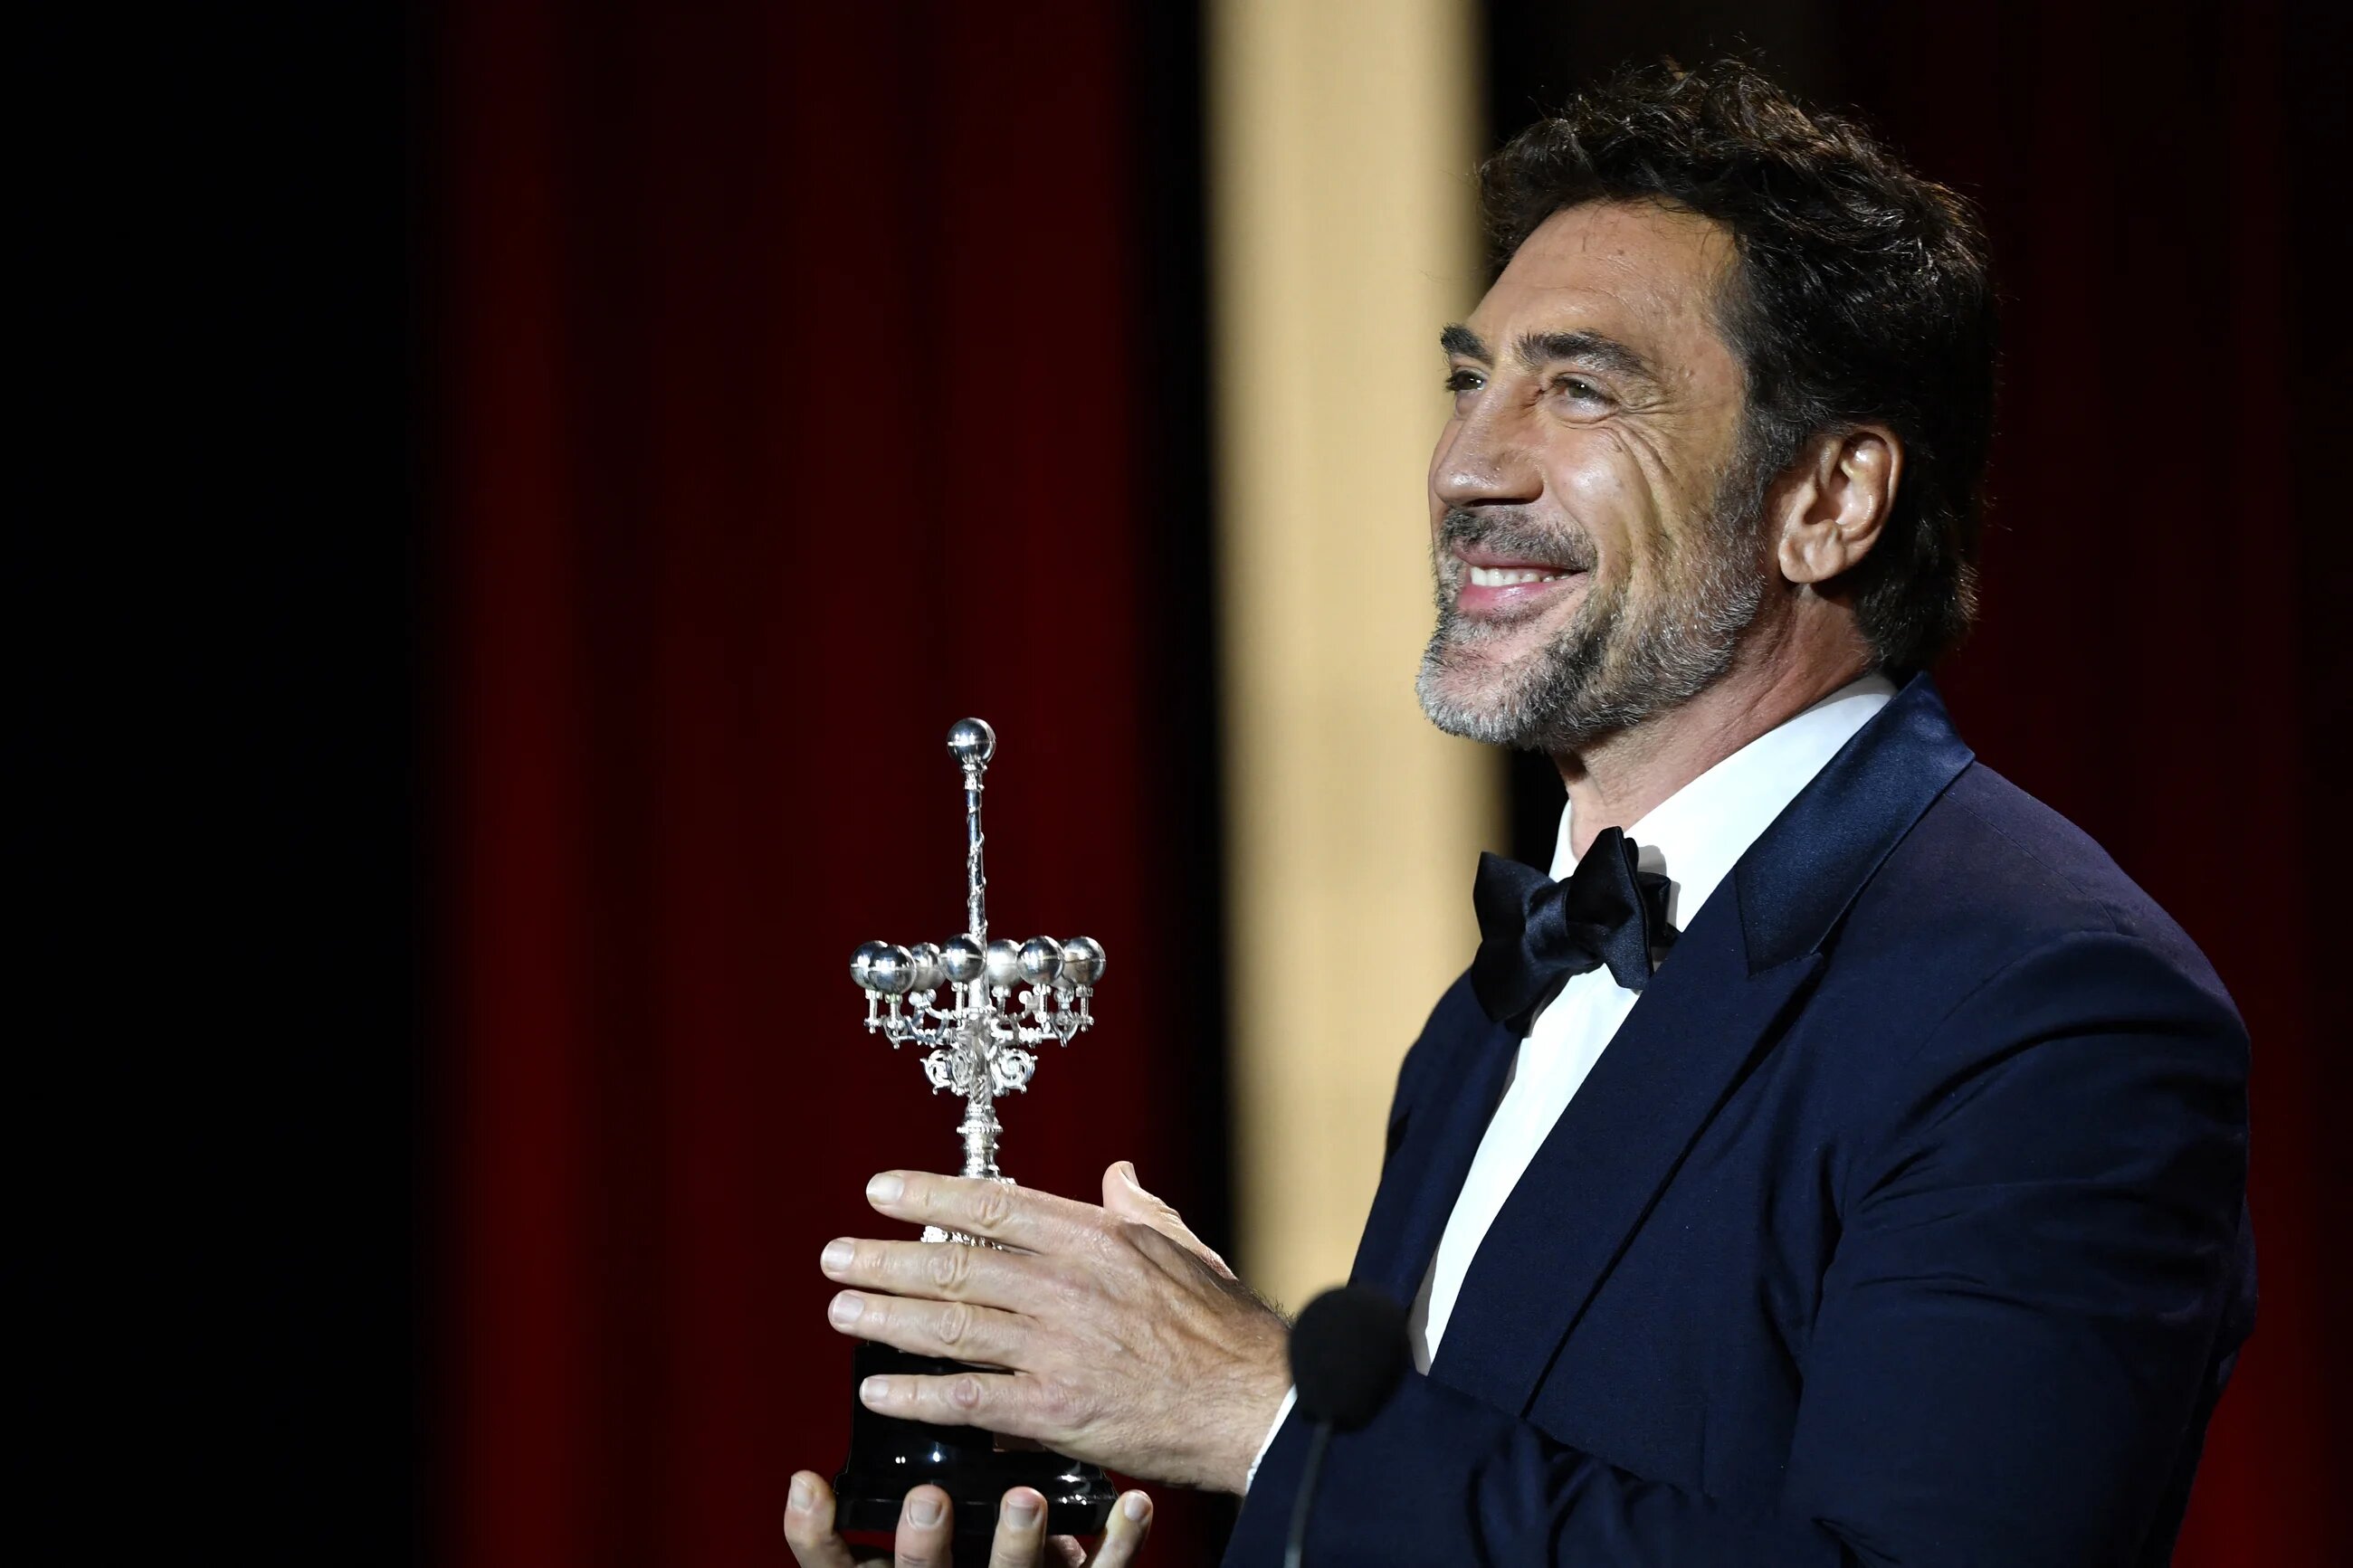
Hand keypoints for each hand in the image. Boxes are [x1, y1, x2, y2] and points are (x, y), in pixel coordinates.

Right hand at [783, 1472, 1151, 1566]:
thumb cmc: (977, 1546)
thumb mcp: (935, 1518)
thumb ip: (918, 1465)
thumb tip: (900, 1363)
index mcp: (906, 1565)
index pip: (839, 1563)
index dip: (819, 1533)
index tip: (810, 1485)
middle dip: (922, 1543)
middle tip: (926, 1500)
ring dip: (1017, 1539)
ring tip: (1026, 1500)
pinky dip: (1116, 1539)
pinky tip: (1132, 1501)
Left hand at [820, 1162, 1291, 1493]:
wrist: (1254, 1405)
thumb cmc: (1223, 1332)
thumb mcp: (1183, 1249)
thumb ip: (1138, 1209)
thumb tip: (1115, 1175)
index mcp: (1095, 1239)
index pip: (994, 1203)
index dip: (930, 1194)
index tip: (882, 1189)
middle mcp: (1068, 1286)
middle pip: (956, 1262)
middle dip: (886, 1257)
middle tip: (838, 1254)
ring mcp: (1057, 1348)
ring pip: (951, 1324)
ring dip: (885, 1316)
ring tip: (842, 1308)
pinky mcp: (1055, 1409)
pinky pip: (967, 1397)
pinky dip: (915, 1393)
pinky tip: (878, 1388)